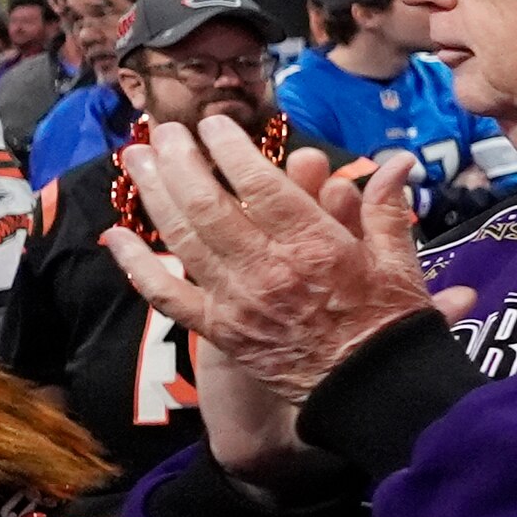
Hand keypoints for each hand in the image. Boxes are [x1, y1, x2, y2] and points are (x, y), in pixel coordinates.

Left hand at [98, 119, 474, 473]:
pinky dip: (137, 266)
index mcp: (316, 246)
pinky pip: (168, 295)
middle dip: (180, 161)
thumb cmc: (389, 326)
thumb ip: (386, 208)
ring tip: (137, 160)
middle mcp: (268, 269)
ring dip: (154, 194)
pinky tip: (116, 236)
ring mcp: (238, 300)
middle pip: (208, 204)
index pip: (260, 184)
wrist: (370, 392)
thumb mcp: (400, 263)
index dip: (231, 148)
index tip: (214, 124)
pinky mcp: (221, 329)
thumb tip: (399, 161)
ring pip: (182, 238)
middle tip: (163, 132)